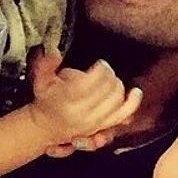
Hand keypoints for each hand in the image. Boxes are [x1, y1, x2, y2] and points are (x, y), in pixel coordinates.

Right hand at [27, 50, 141, 154]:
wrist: (46, 126)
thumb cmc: (46, 99)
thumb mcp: (40, 79)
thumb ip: (46, 63)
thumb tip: (55, 51)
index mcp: (68, 99)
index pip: (93, 82)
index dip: (101, 69)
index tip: (100, 64)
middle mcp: (82, 112)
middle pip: (108, 89)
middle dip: (109, 75)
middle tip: (104, 70)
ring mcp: (94, 122)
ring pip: (116, 100)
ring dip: (118, 85)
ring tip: (111, 78)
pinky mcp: (102, 127)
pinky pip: (122, 115)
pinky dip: (132, 103)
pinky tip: (136, 92)